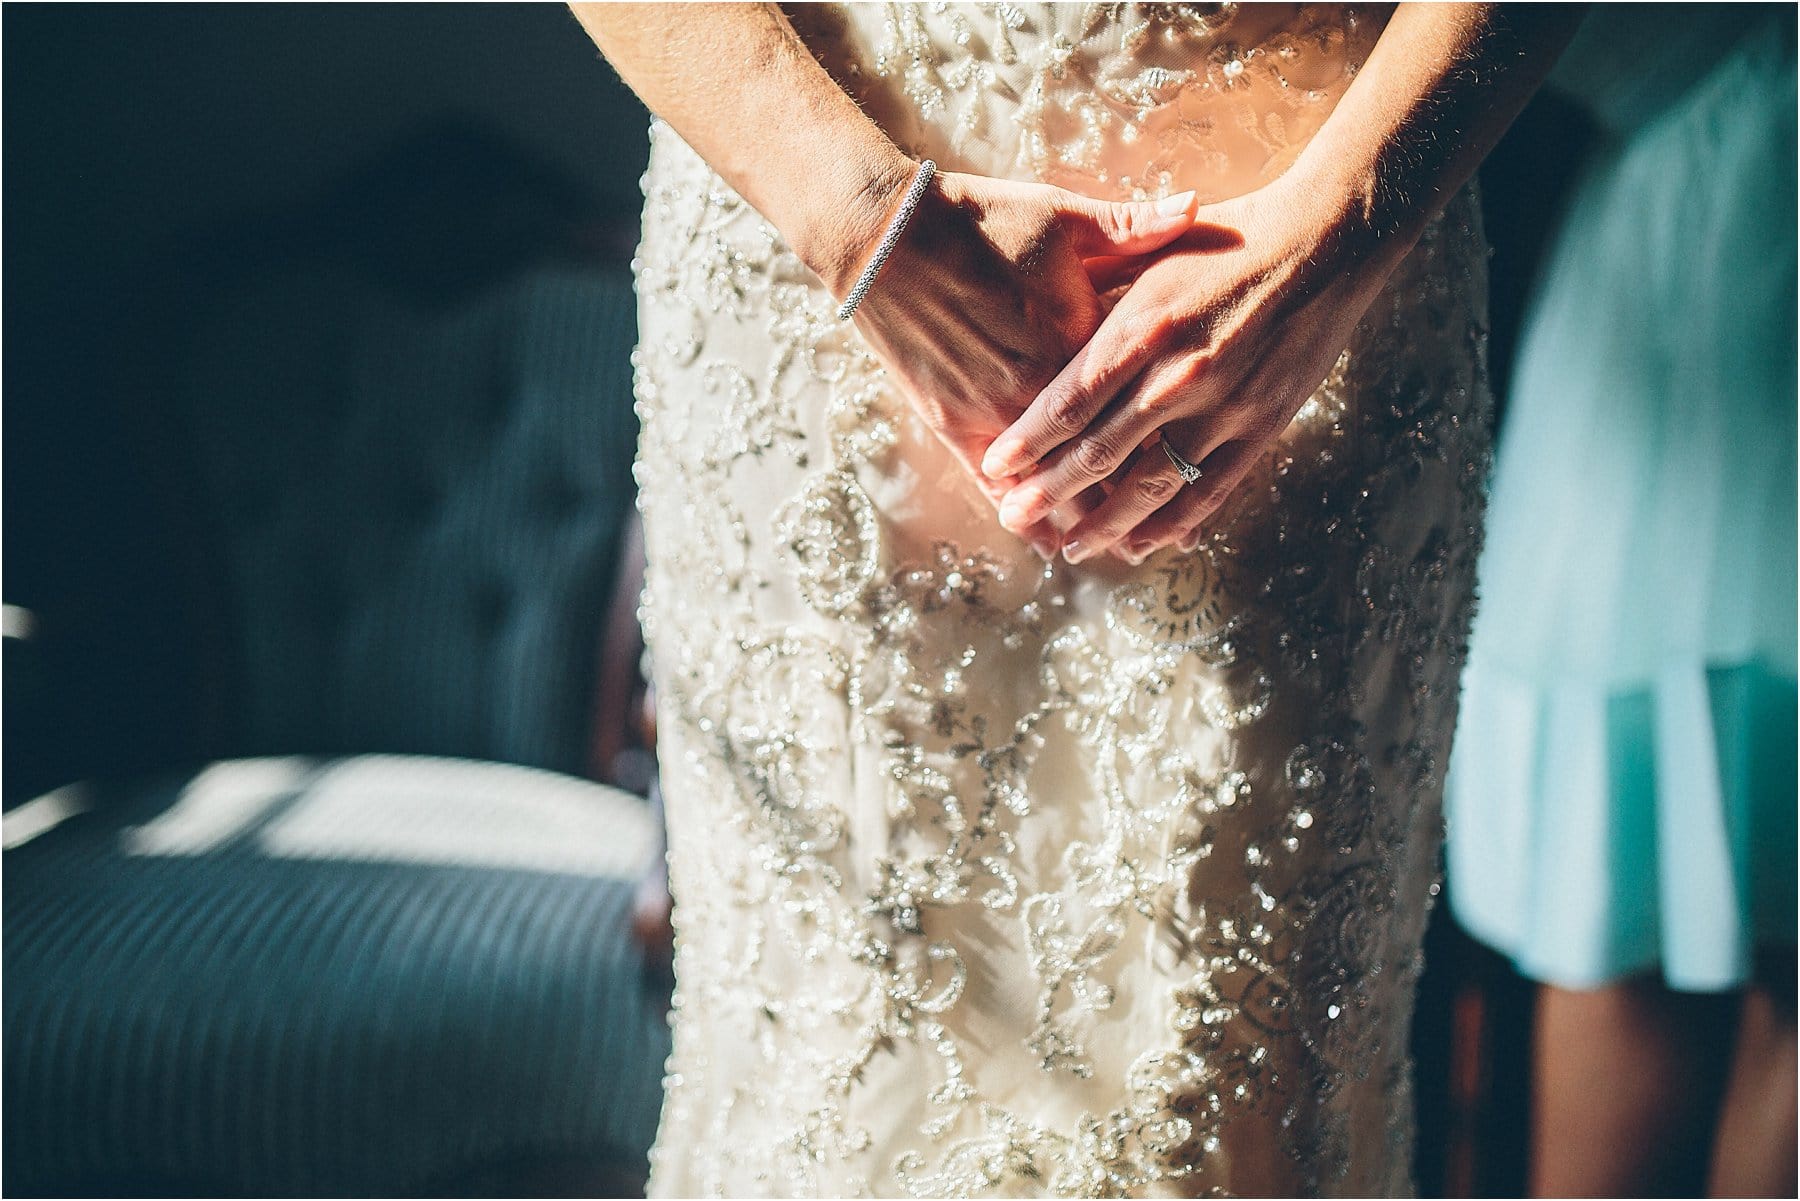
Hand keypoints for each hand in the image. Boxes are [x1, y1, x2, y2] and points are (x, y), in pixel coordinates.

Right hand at [846, 170, 1200, 557]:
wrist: (886, 237)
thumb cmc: (980, 219)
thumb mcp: (1063, 217)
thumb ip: (1132, 226)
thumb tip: (1194, 207)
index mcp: (1086, 341)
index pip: (1146, 409)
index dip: (1178, 443)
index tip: (1205, 463)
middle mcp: (1045, 389)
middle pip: (1106, 462)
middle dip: (1138, 500)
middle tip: (1166, 531)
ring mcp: (996, 412)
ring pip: (1053, 484)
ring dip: (1082, 517)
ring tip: (1115, 546)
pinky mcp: (952, 422)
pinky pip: (995, 484)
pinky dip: (1025, 512)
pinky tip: (1049, 541)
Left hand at [981, 178, 1406, 563]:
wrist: (1325, 243)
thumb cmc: (1228, 242)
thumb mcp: (1152, 258)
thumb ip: (1099, 297)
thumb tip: (1043, 327)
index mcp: (1141, 326)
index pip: (1069, 401)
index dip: (1028, 441)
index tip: (995, 468)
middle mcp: (1175, 374)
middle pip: (1097, 453)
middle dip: (1048, 494)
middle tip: (1015, 518)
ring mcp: (1221, 408)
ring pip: (1148, 487)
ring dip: (1104, 524)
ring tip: (1072, 547)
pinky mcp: (1260, 428)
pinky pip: (1208, 492)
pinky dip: (1171, 523)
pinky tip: (1142, 543)